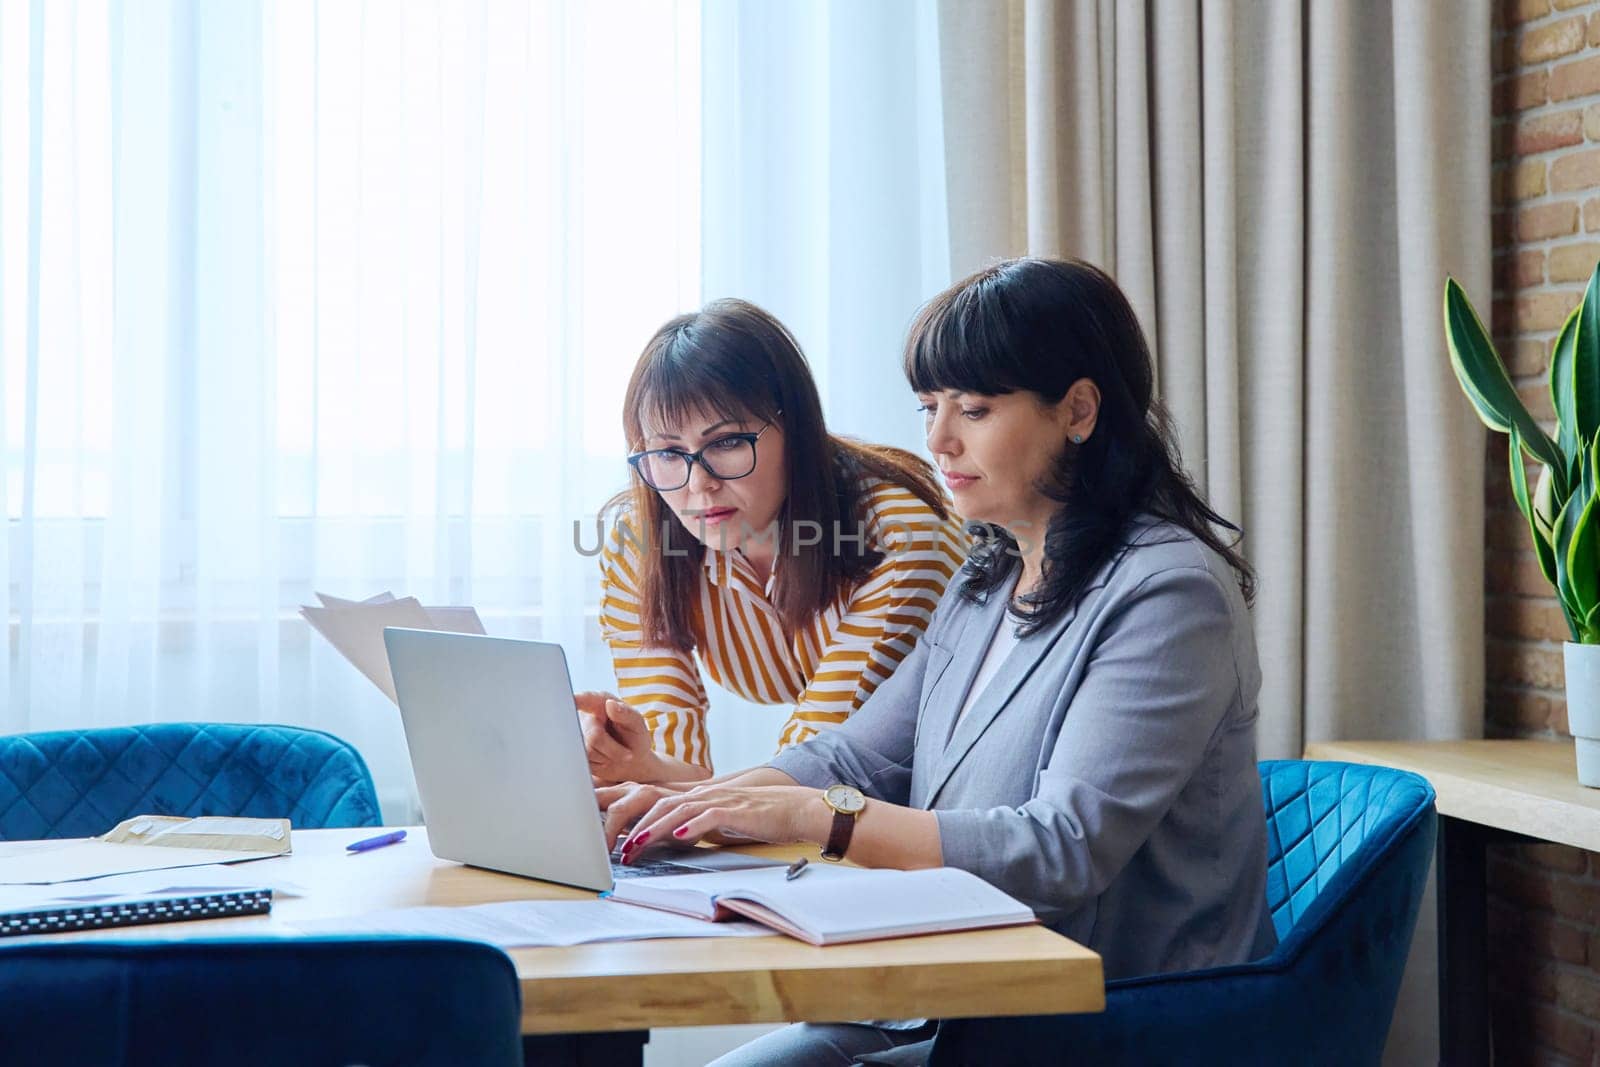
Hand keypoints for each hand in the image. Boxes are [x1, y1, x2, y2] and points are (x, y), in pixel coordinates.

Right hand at [576, 691, 663, 785]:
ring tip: (615, 754)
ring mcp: (579, 734)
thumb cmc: (634, 738)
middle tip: (627, 754)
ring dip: (606, 757)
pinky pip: (583, 761)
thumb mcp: (637, 724)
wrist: (631, 762)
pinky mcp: (575, 750)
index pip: (587, 699)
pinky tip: (604, 759)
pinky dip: (598, 764)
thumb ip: (626, 713)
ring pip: (588, 751)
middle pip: (594, 736)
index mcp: (601, 703)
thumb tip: (610, 703)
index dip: (578, 700)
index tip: (572, 699)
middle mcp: (587, 717)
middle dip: (614, 750)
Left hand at [611, 783, 832, 863]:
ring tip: (636, 845)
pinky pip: (709, 817)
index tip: (606, 830)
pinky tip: (679, 837)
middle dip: (633, 825)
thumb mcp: (717, 822)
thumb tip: (669, 839)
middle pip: (658, 805)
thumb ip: (694, 826)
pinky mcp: (735, 811)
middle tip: (614, 847)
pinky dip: (692, 827)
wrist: (793, 808)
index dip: (628, 813)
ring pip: (677, 811)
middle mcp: (702, 795)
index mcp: (695, 798)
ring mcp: (718, 801)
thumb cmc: (756, 818)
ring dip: (654, 829)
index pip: (654, 802)